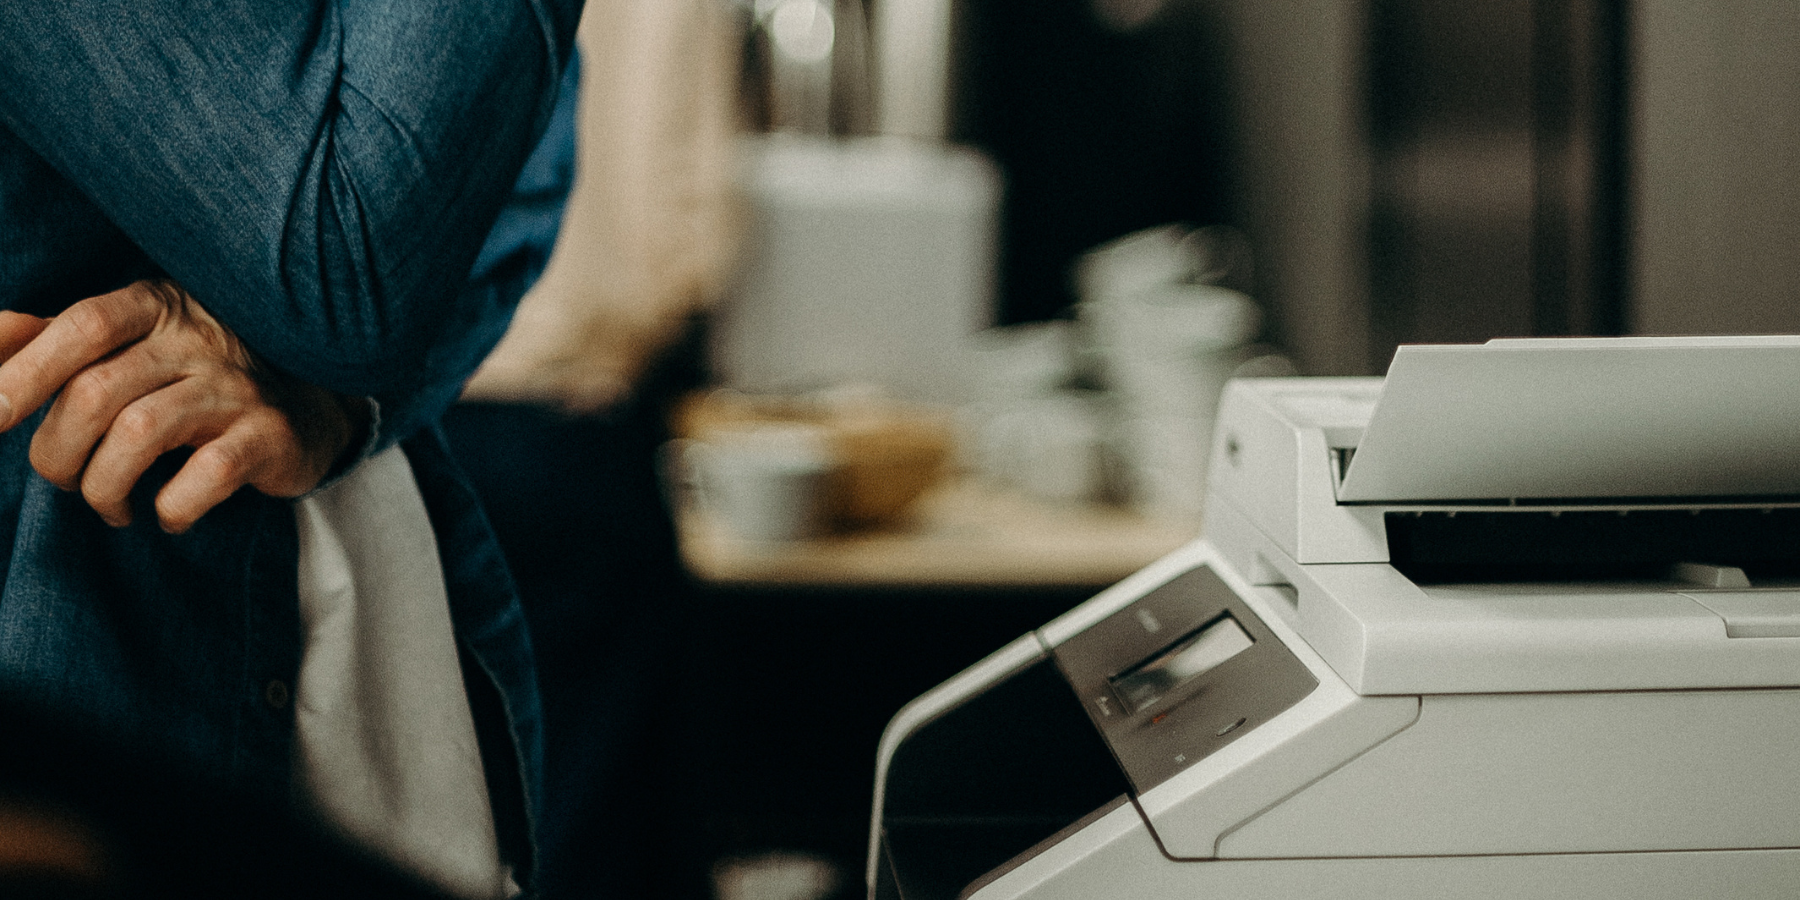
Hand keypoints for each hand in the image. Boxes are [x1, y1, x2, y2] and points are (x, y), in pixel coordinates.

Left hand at [0, 279, 360, 532]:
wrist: (310, 407)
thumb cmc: (197, 378)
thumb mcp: (131, 344)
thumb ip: (56, 339)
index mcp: (156, 307)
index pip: (82, 325)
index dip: (27, 370)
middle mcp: (198, 339)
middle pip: (96, 391)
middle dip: (58, 451)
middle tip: (63, 480)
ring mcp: (237, 387)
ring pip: (141, 432)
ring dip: (104, 486)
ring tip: (110, 506)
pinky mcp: (270, 435)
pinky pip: (207, 474)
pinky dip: (173, 506)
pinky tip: (167, 516)